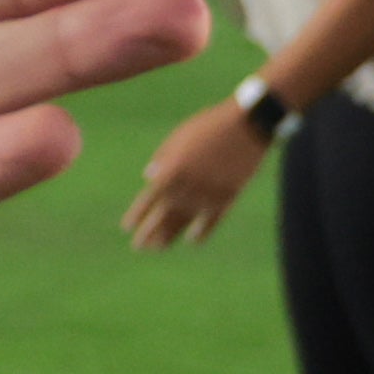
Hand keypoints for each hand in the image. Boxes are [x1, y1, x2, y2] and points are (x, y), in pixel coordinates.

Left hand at [122, 94, 268, 248]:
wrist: (246, 126)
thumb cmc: (208, 126)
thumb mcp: (178, 137)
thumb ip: (162, 159)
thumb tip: (148, 177)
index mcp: (171, 171)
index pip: (148, 201)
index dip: (136, 216)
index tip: (127, 227)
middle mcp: (187, 189)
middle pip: (163, 217)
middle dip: (148, 234)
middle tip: (138, 246)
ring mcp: (207, 196)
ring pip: (184, 223)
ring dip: (169, 237)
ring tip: (158, 248)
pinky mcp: (227, 199)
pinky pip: (211, 222)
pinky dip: (201, 232)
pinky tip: (193, 240)